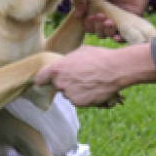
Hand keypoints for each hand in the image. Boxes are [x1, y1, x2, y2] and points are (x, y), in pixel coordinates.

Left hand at [34, 42, 155, 107]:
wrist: (115, 70)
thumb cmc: (99, 57)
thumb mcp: (80, 52)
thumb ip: (68, 61)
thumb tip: (67, 65)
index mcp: (57, 68)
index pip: (40, 78)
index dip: (43, 79)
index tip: (45, 81)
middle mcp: (60, 83)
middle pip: (58, 85)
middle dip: (66, 82)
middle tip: (80, 76)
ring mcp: (69, 94)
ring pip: (69, 94)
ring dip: (76, 90)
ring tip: (91, 81)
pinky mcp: (79, 103)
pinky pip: (79, 100)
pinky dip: (85, 97)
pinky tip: (94, 88)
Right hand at [81, 0, 155, 39]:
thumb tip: (78, 15)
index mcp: (96, 8)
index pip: (88, 23)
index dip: (88, 24)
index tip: (91, 16)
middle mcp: (106, 16)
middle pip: (98, 31)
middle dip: (97, 27)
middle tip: (101, 16)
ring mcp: (118, 20)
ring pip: (109, 34)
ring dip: (107, 32)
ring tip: (109, 22)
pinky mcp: (131, 22)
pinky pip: (124, 36)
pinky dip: (119, 39)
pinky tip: (117, 36)